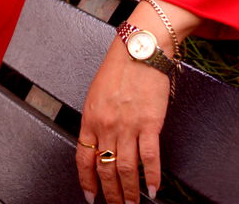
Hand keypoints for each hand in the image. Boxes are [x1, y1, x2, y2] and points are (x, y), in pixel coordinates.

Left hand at [76, 37, 169, 203]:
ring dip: (129, 191)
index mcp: (90, 117)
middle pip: (106, 168)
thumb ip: (96, 118)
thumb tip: (99, 142)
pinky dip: (152, 177)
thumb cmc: (119, 66)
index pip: (84, 158)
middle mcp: (107, 125)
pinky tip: (154, 189)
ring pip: (126, 169)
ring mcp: (128, 126)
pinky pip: (150, 158)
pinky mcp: (149, 123)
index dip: (87, 180)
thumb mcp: (97, 93)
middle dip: (109, 193)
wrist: (139, 49)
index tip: (90, 195)